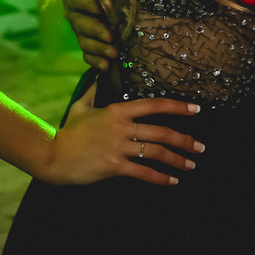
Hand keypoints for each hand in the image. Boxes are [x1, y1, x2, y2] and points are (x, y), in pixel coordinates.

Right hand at [41, 83, 203, 185]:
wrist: (53, 156)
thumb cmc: (68, 131)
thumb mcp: (80, 106)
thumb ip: (93, 90)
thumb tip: (97, 73)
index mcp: (118, 111)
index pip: (154, 105)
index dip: (177, 107)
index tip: (196, 109)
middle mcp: (122, 127)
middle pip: (161, 132)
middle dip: (185, 139)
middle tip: (201, 146)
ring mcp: (118, 147)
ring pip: (156, 152)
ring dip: (177, 159)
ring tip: (191, 165)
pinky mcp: (114, 166)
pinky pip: (143, 172)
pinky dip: (160, 178)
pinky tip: (172, 181)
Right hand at [60, 0, 118, 69]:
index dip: (87, 3)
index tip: (101, 8)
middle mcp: (74, 9)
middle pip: (79, 22)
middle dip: (95, 30)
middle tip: (111, 36)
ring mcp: (80, 27)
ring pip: (83, 40)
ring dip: (97, 48)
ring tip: (113, 53)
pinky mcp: (88, 42)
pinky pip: (87, 54)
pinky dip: (96, 61)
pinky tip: (107, 66)